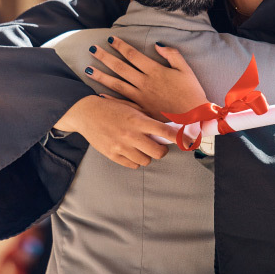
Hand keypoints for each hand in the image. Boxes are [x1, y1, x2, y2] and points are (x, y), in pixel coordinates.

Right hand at [54, 95, 171, 168]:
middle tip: (158, 145)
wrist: (86, 113)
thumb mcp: (132, 108)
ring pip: (146, 160)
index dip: (179, 138)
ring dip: (147, 155)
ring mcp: (121, 147)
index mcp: (138, 120)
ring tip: (141, 147)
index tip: (188, 141)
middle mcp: (131, 135)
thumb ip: (148, 119)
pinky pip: (132, 165)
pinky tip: (131, 151)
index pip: (165, 132)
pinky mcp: (113, 155)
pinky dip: (135, 160)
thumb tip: (168, 129)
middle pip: (158, 152)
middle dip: (162, 150)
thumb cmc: (112, 108)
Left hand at [87, 36, 208, 117]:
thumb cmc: (192, 93)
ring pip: (116, 84)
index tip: (109, 39)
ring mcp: (140, 98)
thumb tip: (158, 44)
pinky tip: (99, 94)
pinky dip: (110, 99)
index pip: (132, 55)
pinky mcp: (141, 110)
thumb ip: (172, 55)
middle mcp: (144, 83)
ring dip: (101, 76)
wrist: (195, 118)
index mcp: (154, 71)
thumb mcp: (185, 70)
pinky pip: (122, 103)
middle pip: (120, 67)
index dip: (120, 45)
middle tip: (92, 48)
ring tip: (87, 69)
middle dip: (105, 57)